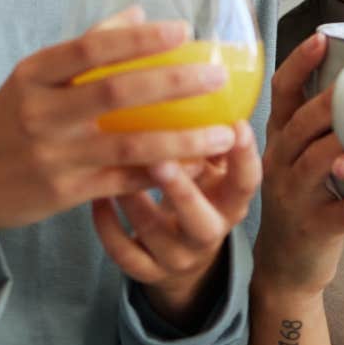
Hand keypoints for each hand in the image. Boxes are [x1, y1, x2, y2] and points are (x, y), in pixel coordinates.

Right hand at [0, 16, 243, 256]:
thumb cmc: (5, 122)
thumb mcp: (30, 79)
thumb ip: (81, 49)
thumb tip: (137, 13)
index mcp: (33, 75)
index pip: (89, 48)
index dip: (138, 38)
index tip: (182, 29)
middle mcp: (42, 112)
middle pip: (116, 92)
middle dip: (174, 84)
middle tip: (216, 76)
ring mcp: (54, 155)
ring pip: (131, 144)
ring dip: (183, 139)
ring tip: (225, 132)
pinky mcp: (64, 192)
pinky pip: (124, 181)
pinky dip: (164, 174)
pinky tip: (197, 168)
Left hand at [92, 120, 260, 327]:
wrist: (183, 257)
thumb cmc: (198, 192)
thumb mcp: (213, 170)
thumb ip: (210, 137)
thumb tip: (202, 72)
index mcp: (230, 204)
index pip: (247, 184)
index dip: (244, 157)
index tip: (235, 124)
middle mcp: (208, 234)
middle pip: (201, 221)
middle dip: (182, 192)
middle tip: (160, 160)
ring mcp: (175, 257)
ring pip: (154, 234)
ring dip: (133, 200)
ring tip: (111, 167)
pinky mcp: (146, 271)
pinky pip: (124, 254)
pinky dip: (108, 226)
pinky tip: (97, 198)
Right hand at [251, 33, 343, 297]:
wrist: (287, 264)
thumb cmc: (308, 197)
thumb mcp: (305, 156)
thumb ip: (328, 124)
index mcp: (280, 137)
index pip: (281, 92)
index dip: (299, 63)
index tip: (324, 37)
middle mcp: (279, 161)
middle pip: (299, 123)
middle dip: (330, 100)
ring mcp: (292, 196)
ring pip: (315, 162)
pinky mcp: (312, 228)